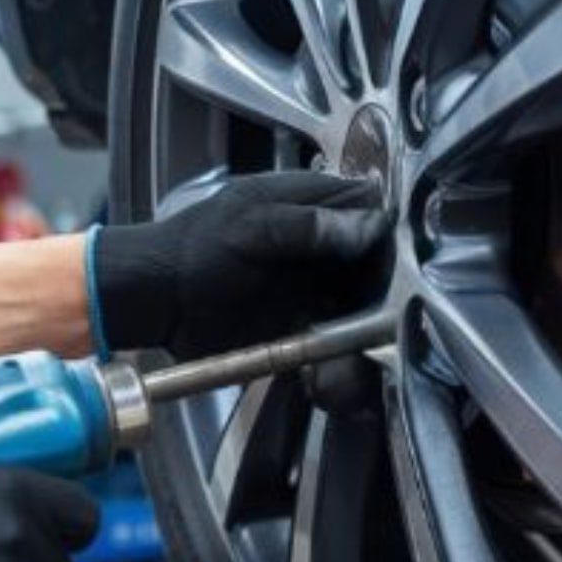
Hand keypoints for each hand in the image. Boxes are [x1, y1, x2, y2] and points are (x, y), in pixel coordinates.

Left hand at [92, 172, 388, 359]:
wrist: (156, 302)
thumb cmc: (195, 251)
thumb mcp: (250, 226)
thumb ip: (306, 225)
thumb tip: (368, 225)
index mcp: (306, 201)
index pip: (367, 204)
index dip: (390, 226)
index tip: (406, 254)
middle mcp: (318, 242)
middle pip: (375, 255)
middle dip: (390, 279)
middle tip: (398, 302)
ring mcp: (313, 283)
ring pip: (364, 298)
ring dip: (374, 317)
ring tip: (383, 333)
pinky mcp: (303, 323)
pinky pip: (340, 336)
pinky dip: (349, 349)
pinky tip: (352, 359)